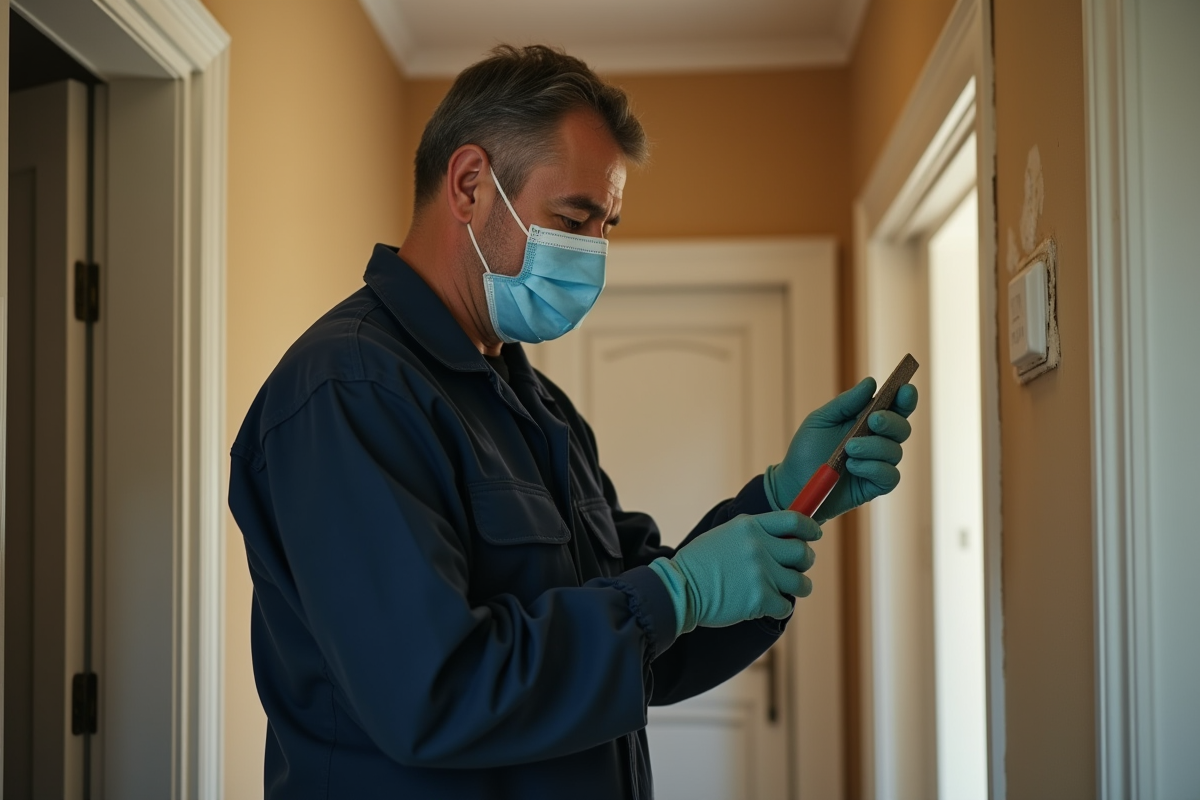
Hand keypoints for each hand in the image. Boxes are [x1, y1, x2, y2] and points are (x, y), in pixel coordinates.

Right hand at [648, 510, 820, 634]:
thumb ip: (754, 532)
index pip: (794, 520)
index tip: (814, 535)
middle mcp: (759, 546)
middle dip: (803, 562)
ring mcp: (761, 573)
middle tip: (794, 568)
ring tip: (783, 589)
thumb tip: (785, 536)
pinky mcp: (760, 599)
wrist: (679, 588)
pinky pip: (786, 605)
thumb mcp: (726, 534)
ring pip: (801, 582)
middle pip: (803, 553)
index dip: (810, 529)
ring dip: (796, 587)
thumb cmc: (700, 563)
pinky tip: (765, 605)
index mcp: (750, 526)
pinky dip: (778, 607)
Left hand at [765, 377, 917, 523]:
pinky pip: (890, 476)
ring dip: (873, 447)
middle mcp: (878, 441)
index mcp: (868, 421)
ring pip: (894, 451)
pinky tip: (853, 467)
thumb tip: (871, 382)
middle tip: (872, 420)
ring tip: (849, 448)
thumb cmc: (807, 449)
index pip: (896, 407)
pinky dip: (873, 468)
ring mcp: (878, 464)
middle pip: (902, 428)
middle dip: (891, 422)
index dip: (905, 398)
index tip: (906, 389)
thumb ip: (846, 402)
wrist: (794, 483)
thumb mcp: (821, 420)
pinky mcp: (876, 485)